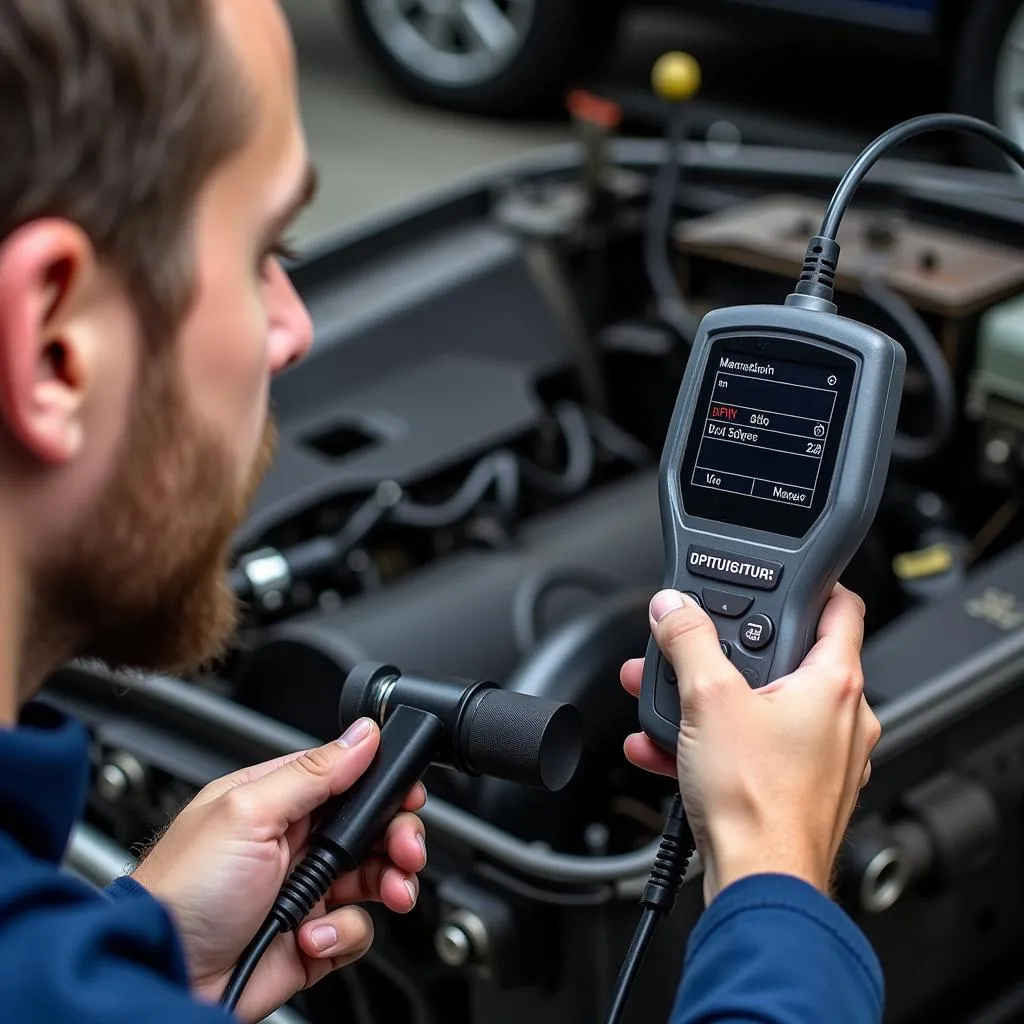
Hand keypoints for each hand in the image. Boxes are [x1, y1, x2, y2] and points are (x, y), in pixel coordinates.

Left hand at [130, 719, 426, 1021]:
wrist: (162, 978)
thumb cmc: (181, 892)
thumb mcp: (248, 814)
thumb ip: (312, 773)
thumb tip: (362, 733)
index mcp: (275, 800)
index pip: (346, 778)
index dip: (383, 786)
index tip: (407, 796)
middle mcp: (292, 843)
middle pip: (369, 827)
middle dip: (396, 836)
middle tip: (405, 850)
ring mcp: (302, 892)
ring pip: (373, 876)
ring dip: (388, 883)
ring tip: (387, 891)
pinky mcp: (311, 939)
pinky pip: (355, 929)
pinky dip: (343, 935)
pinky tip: (313, 936)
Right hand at [620, 584, 879, 903]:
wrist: (760, 884)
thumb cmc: (755, 801)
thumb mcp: (706, 698)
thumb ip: (686, 640)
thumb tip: (673, 606)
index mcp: (834, 683)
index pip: (839, 607)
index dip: (809, 584)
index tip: (779, 578)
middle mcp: (841, 718)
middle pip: (783, 659)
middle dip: (723, 654)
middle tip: (688, 649)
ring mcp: (825, 758)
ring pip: (760, 708)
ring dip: (708, 702)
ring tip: (663, 704)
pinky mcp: (802, 789)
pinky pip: (753, 749)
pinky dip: (713, 742)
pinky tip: (667, 748)